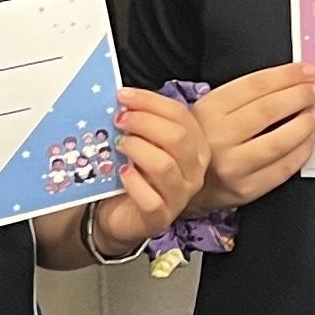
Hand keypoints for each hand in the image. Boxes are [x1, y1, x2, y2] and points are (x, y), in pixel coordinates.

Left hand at [80, 87, 206, 256]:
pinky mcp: (160, 218)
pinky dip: (134, 183)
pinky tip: (122, 173)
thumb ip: (142, 123)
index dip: (150, 102)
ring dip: (137, 149)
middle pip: (178, 137)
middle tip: (119, 120)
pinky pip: (151, 199)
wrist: (121, 213)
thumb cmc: (135, 173)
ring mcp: (179, 196)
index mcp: (195, 146)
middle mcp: (194, 170)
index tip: (124, 96)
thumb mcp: (143, 142)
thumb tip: (125, 100)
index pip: (181, 115)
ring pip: (165, 166)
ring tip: (119, 145)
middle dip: (144, 122)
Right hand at [193, 61, 314, 210]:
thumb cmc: (204, 138)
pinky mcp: (246, 189)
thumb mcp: (212, 108)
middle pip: (268, 110)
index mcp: (209, 111)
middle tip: (314, 91)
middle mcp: (218, 138)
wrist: (181, 179)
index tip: (307, 71)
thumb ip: (247, 94)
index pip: (255, 86)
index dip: (287, 76)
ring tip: (314, 114)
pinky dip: (302, 151)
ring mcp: (232, 166)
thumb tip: (293, 80)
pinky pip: (283, 169)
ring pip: (279, 142)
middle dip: (300, 96)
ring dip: (305, 125)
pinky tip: (308, 140)